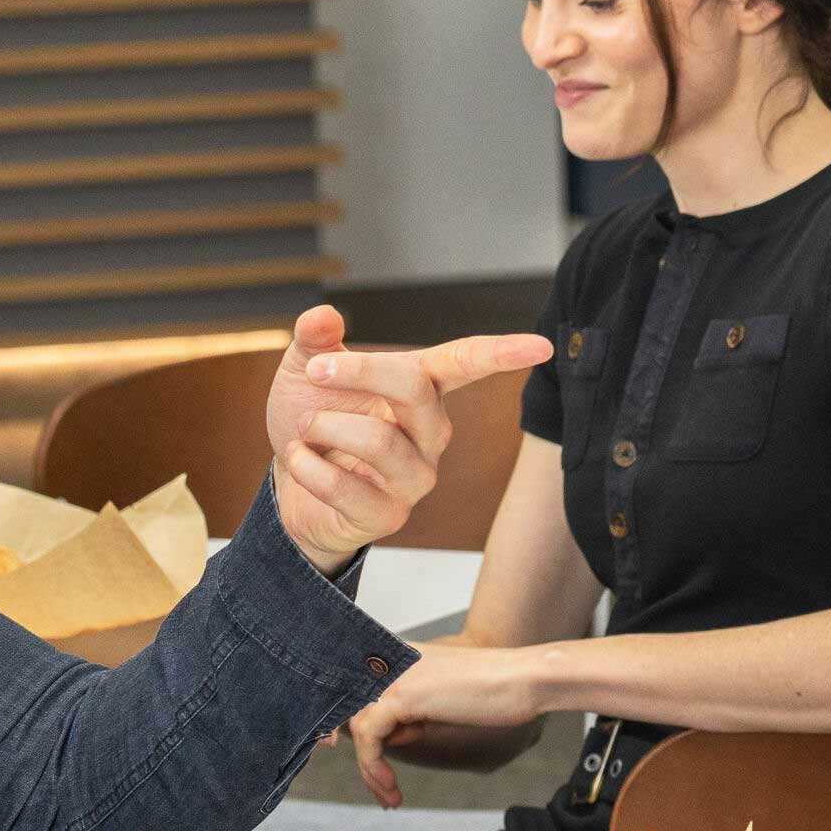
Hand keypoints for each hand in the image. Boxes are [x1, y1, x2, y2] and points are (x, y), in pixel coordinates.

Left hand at [263, 306, 552, 576]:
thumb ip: (314, 340)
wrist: (288, 489)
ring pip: (379, 441)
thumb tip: (323, 315)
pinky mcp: (389, 515)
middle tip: (315, 371)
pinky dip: (307, 466)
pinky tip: (301, 461)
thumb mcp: (305, 371)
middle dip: (357, 372)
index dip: (504, 354)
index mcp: (420, 391)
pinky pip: (347, 486)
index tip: (542, 345)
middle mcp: (429, 434)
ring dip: (324, 426)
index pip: (468, 364)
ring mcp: (415, 477)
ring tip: (304, 431)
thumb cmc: (311, 423)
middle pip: (415, 390)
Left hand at [334, 640, 539, 807]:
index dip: (341, 721)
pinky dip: (374, 767)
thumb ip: (410, 710)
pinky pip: (370, 737)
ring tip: (389, 793)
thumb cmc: (494, 689)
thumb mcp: (440, 698)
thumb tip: (389, 734)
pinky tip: (391, 785)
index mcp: (397, 653)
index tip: (342, 749)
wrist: (522, 679)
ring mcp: (392, 675)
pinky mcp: (401, 696)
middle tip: (376, 782)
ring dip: (369, 768)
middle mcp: (388, 658)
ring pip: (357, 727)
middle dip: (354, 749)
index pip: (351, 687)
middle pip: (347, 708)